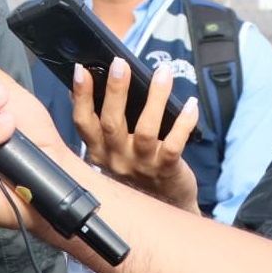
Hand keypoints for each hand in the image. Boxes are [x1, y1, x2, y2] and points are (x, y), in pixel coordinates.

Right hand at [73, 59, 200, 213]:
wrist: (164, 208)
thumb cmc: (137, 172)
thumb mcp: (111, 151)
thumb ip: (100, 126)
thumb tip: (87, 89)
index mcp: (98, 151)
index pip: (83, 122)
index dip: (80, 96)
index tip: (80, 70)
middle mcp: (116, 159)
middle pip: (111, 122)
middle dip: (115, 91)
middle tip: (120, 64)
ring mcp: (141, 165)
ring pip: (146, 130)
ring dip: (155, 99)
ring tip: (162, 73)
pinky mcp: (166, 170)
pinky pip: (174, 145)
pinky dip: (184, 123)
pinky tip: (190, 105)